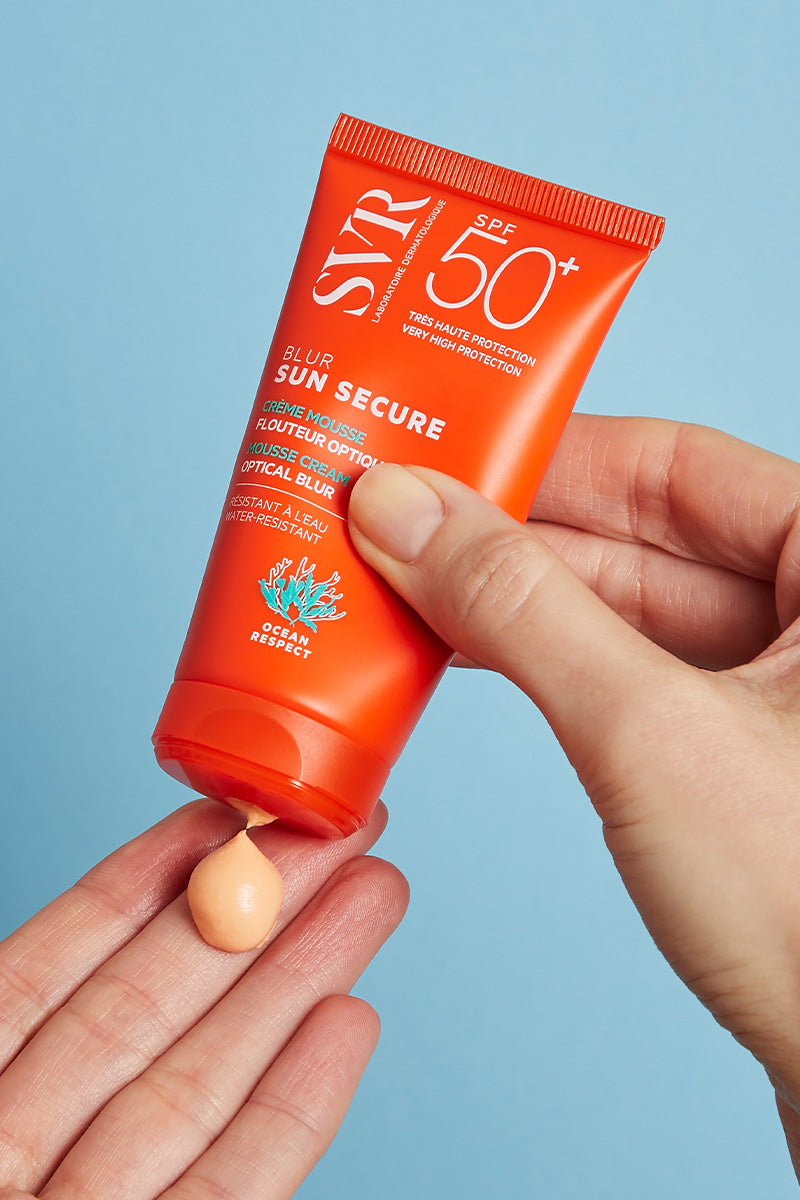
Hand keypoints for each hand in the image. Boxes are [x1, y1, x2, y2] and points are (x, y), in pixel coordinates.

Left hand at [0, 800, 405, 1198]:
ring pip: (203, 1086)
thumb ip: (23, 992)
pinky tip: (348, 1025)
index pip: (54, 969)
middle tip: (343, 837)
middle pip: (156, 1010)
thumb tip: (124, 892)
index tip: (228, 816)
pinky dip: (292, 1114)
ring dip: (300, 985)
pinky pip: (229, 1192)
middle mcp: (24, 1151)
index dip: (149, 880)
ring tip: (374, 897)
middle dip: (257, 911)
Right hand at [348, 414, 799, 1177]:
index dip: (552, 453)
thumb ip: (519, 608)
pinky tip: (462, 651)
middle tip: (392, 520)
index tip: (443, 451)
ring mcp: (777, 687)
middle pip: (641, 537)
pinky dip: (544, 663)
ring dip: (513, 600)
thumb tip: (403, 507)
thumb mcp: (646, 730)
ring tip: (402, 581)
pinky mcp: (737, 750)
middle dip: (511, 534)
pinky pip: (626, 675)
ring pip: (625, 609)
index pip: (679, 465)